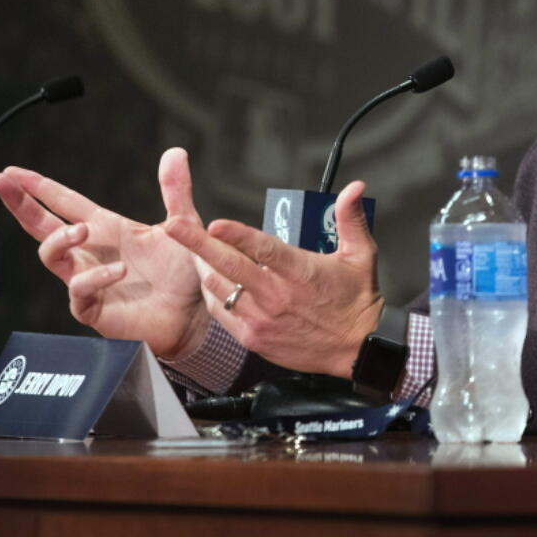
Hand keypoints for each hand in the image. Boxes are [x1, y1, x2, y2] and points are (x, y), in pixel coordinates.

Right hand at [0, 147, 210, 359]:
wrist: (199, 312)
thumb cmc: (186, 271)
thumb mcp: (183, 224)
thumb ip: (176, 190)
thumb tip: (176, 151)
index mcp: (108, 229)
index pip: (65, 203)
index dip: (39, 187)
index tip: (12, 172)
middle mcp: (92, 253)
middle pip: (44, 227)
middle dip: (22, 204)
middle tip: (4, 183)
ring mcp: (90, 281)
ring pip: (52, 257)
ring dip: (60, 239)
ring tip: (81, 230)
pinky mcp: (95, 308)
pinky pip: (80, 291)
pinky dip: (96, 278)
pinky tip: (118, 270)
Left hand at [165, 180, 382, 376]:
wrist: (357, 349)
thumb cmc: (358, 300)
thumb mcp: (362, 254)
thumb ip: (351, 218)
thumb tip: (355, 187)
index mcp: (301, 273)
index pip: (264, 250)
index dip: (238, 236)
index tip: (215, 223)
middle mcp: (277, 296)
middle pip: (230, 266)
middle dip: (197, 243)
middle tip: (175, 225)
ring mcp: (262, 319)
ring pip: (219, 288)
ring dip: (204, 265)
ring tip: (193, 247)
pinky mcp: (253, 337)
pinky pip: (221, 311)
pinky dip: (213, 291)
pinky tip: (212, 278)